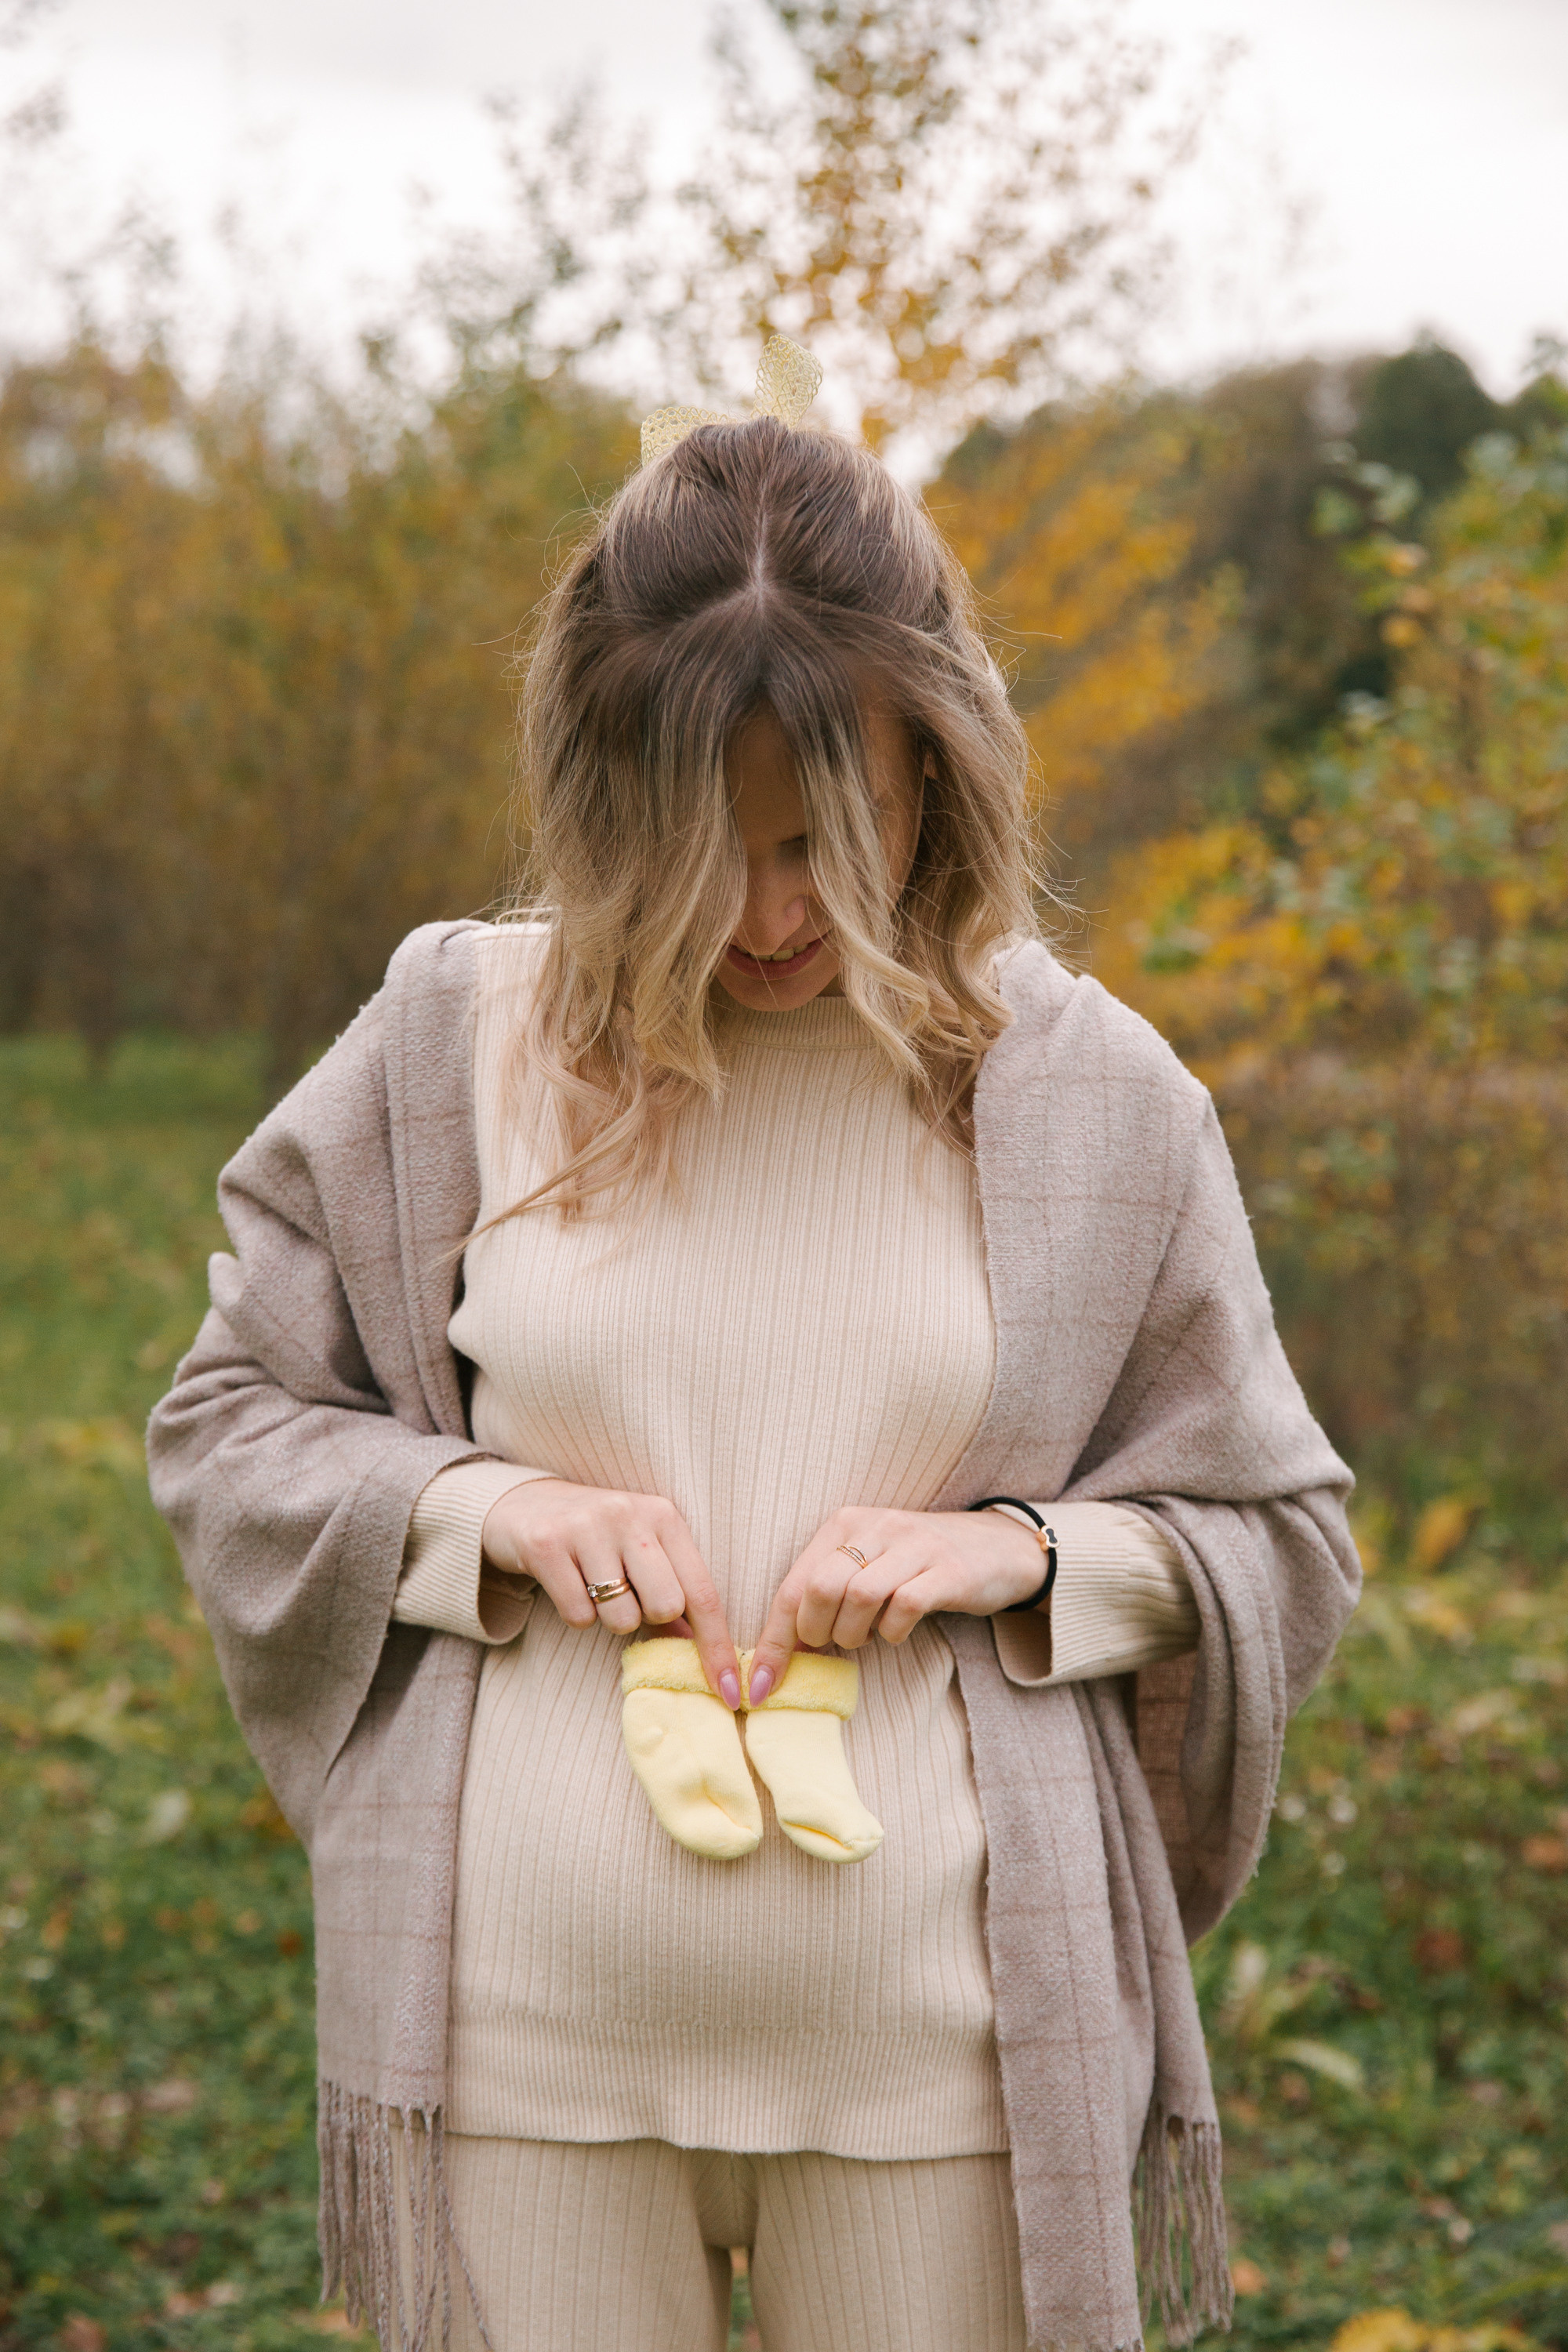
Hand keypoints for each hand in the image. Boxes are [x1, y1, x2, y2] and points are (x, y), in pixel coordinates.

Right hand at [481, 1480, 741, 1708]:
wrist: (524, 1505)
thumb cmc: (597, 1538)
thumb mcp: (641, 1552)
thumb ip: (671, 1592)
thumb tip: (697, 1648)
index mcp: (663, 1516)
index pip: (702, 1591)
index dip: (718, 1646)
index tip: (731, 1691)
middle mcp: (629, 1514)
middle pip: (665, 1607)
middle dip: (647, 1617)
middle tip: (625, 1594)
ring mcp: (586, 1527)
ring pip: (621, 1618)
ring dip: (608, 1617)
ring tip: (592, 1585)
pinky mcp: (546, 1545)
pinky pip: (579, 1616)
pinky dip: (576, 1615)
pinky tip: (567, 1583)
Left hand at [747, 1506, 1044, 1703]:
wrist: (999, 1547)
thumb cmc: (920, 1565)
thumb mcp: (868, 1566)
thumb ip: (827, 1594)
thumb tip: (782, 1649)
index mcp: (846, 1524)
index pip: (793, 1584)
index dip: (773, 1641)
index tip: (760, 1687)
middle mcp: (877, 1527)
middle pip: (820, 1589)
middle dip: (818, 1633)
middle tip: (836, 1643)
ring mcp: (915, 1546)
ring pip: (859, 1597)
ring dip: (855, 1634)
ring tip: (867, 1637)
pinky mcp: (949, 1570)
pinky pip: (905, 1606)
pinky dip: (892, 1631)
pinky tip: (896, 1632)